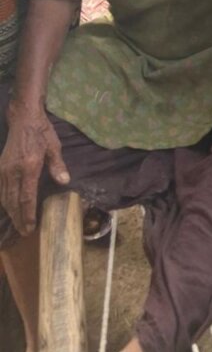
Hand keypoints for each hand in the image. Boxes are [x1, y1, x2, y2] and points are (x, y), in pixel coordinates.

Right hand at [0, 100, 69, 234]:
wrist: (23, 119)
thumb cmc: (42, 132)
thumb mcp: (54, 146)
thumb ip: (58, 165)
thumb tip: (65, 182)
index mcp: (29, 166)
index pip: (26, 197)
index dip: (28, 214)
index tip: (31, 227)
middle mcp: (14, 171)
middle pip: (14, 201)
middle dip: (18, 218)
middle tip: (24, 232)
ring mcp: (4, 170)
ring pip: (5, 198)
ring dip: (11, 213)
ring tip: (18, 224)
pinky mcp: (0, 168)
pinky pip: (1, 190)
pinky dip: (4, 202)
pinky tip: (9, 209)